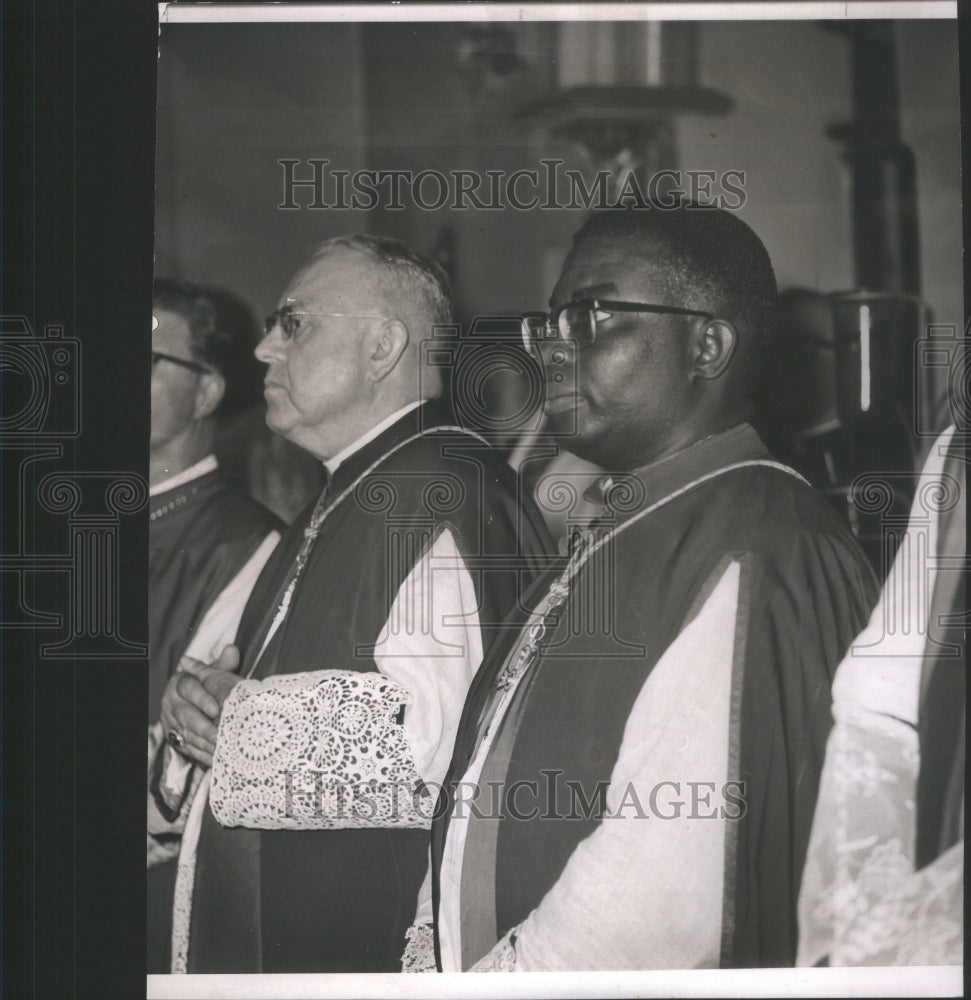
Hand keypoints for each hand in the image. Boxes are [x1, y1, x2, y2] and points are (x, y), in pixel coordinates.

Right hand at [160, 645, 241, 767]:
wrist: (190, 702)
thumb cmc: (208, 685)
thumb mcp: (213, 673)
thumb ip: (222, 665)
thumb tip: (232, 650)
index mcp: (180, 683)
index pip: (188, 688)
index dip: (202, 698)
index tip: (217, 709)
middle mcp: (172, 702)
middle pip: (186, 715)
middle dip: (204, 727)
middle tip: (221, 735)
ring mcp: (171, 723)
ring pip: (185, 734)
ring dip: (204, 743)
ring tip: (221, 749)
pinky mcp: (175, 739)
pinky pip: (187, 748)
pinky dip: (202, 754)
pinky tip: (217, 758)